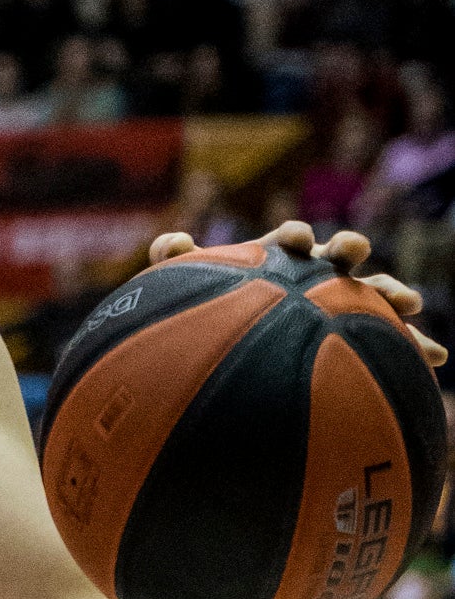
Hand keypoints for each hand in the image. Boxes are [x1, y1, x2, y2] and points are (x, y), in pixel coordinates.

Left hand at [149, 217, 445, 366]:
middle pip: (339, 256)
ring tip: (411, 304)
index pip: (289, 240)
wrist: (244, 343)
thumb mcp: (192, 288)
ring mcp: (344, 302)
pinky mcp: (364, 334)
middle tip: (352, 251)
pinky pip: (393, 340)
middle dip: (348, 250)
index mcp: (282, 260)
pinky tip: (435, 361)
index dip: (292, 236)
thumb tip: (171, 242)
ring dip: (394, 293)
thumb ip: (174, 261)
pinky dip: (416, 347)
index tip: (292, 239)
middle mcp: (318, 274)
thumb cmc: (221, 308)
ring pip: (375, 293)